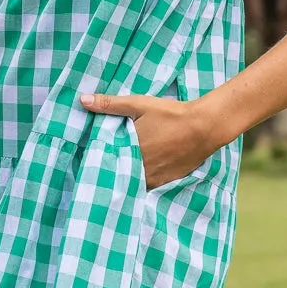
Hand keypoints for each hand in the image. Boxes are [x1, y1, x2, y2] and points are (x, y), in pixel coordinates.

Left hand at [80, 90, 225, 190]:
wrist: (204, 127)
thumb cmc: (170, 114)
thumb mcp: (138, 105)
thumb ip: (109, 104)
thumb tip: (82, 100)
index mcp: (129, 151)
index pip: (106, 163)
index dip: (98, 162)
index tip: (90, 161)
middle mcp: (140, 169)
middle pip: (119, 175)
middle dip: (112, 172)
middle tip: (103, 169)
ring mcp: (155, 178)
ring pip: (133, 183)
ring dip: (127, 179)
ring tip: (120, 174)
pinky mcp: (167, 181)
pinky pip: (149, 187)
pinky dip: (142, 183)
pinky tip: (138, 177)